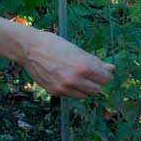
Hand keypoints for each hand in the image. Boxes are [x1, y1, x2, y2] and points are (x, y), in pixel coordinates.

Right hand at [0, 18, 114, 98]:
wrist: (29, 48)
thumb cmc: (53, 44)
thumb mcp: (77, 50)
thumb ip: (95, 62)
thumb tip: (111, 69)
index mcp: (82, 66)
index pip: (105, 79)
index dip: (106, 74)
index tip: (103, 70)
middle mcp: (74, 80)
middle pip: (97, 89)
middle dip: (96, 82)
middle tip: (90, 73)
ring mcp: (64, 88)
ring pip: (85, 95)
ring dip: (85, 87)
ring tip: (77, 76)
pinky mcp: (55, 92)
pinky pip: (71, 95)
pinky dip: (73, 89)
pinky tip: (65, 77)